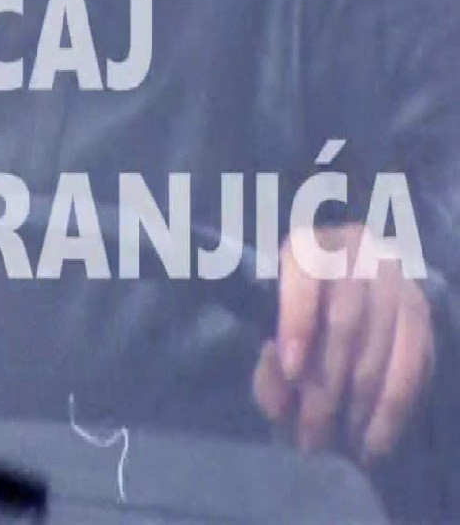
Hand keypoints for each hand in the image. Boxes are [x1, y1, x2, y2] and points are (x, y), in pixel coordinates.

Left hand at [252, 222, 434, 461]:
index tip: (292, 371)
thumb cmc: (297, 332)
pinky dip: (391, 410)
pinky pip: (412, 365)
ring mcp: (395, 277)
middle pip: (343, 321)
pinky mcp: (420, 311)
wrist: (344, 311)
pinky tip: (372, 442)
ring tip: (337, 442)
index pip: (304, 272)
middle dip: (325, 385)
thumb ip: (268, 368)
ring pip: (379, 348)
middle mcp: (355, 248)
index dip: (297, 321)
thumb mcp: (271, 348)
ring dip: (357, 404)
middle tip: (310, 434)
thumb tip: (282, 370)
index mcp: (307, 245)